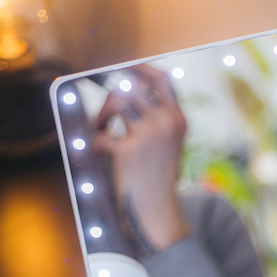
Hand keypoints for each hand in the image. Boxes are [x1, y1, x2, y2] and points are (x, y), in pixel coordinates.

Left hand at [94, 64, 190, 249]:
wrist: (158, 209)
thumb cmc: (159, 177)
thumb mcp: (170, 144)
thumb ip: (158, 117)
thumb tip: (127, 89)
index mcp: (179, 120)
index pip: (162, 80)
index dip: (141, 68)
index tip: (125, 67)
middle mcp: (167, 124)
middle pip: (132, 87)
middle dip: (112, 97)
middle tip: (106, 113)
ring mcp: (149, 136)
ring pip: (116, 104)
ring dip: (101, 115)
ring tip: (101, 129)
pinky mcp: (128, 151)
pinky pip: (102, 135)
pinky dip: (97, 142)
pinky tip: (100, 151)